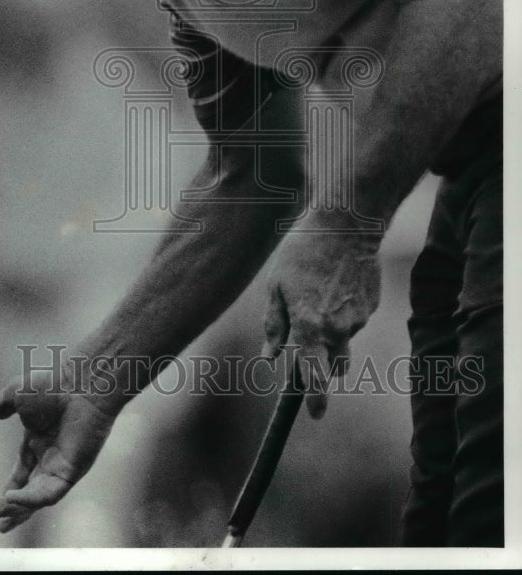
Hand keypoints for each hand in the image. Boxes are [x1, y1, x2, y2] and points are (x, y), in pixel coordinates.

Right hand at [0, 370, 115, 532]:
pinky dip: (32, 499)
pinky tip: (14, 499)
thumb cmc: (53, 383)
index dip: (10, 489)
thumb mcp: (15, 394)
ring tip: (0, 516)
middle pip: (32, 490)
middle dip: (15, 508)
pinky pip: (52, 492)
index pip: (23, 471)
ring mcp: (63, 463)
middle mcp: (52, 454)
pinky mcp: (73, 469)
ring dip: (21, 508)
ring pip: (41, 496)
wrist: (80, 381)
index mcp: (39, 438)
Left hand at [260, 230, 380, 418]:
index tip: (316, 415)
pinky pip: (354, 320)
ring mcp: (359, 319)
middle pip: (334, 366)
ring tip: (319, 294)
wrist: (346, 225)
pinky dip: (344, 312)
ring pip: (343, 340)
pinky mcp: (371, 307)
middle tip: (311, 347)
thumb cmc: (302, 252)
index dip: (316, 399)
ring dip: (332, 332)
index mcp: (310, 326)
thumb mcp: (276, 285)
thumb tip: (270, 357)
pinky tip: (335, 284)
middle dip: (324, 366)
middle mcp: (338, 329)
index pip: (315, 375)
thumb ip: (274, 325)